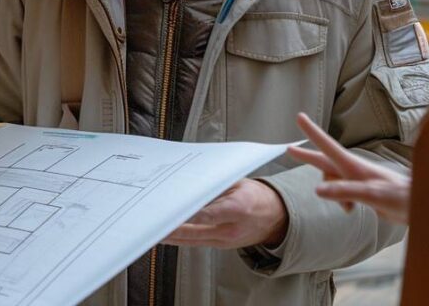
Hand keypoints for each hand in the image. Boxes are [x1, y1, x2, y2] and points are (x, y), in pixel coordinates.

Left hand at [163, 178, 287, 248]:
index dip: (189, 214)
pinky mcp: (221, 245)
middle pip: (196, 231)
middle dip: (173, 228)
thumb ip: (215, 185)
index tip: (171, 210)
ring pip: (193, 241)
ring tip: (153, 230)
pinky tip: (167, 235)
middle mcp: (231, 228)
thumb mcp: (239, 183)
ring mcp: (226, 241)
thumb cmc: (256, 196)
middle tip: (153, 222)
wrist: (275, 217)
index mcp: (239, 208)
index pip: (209, 213)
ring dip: (172, 237)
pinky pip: (197, 243)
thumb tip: (191, 185)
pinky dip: (181, 239)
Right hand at [287, 112, 411, 224]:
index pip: (327, 145)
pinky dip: (340, 201)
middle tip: (290, 149)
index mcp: (353, 165)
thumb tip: (317, 190)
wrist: (417, 207)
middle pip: (324, 161)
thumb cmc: (399, 196)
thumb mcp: (371, 194)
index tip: (299, 116)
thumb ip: (345, 191)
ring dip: (333, 195)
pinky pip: (340, 192)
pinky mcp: (361, 190)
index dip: (312, 131)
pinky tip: (351, 209)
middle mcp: (353, 169)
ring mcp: (356, 179)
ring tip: (348, 209)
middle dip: (308, 157)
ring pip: (331, 181)